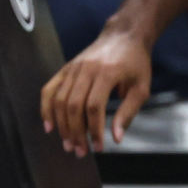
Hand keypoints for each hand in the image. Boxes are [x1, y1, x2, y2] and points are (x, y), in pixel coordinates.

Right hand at [40, 28, 153, 155]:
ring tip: (68, 144)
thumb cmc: (136, 63)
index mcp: (107, 73)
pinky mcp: (65, 68)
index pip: (95, 107)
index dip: (94, 129)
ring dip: (62, 125)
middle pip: (74, 106)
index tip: (98, 147)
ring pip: (60, 100)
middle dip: (76, 132)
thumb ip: (128, 112)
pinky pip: (50, 89)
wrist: (123, 36)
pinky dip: (46, 108)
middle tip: (80, 151)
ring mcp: (73, 68)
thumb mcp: (141, 87)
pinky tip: (49, 125)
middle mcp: (86, 70)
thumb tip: (116, 138)